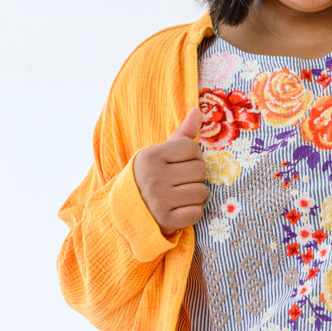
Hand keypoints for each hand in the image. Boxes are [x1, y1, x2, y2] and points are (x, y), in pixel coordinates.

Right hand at [132, 105, 208, 236]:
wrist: (129, 212)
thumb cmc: (150, 178)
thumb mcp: (160, 154)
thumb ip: (182, 134)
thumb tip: (198, 110)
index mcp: (151, 156)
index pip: (192, 148)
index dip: (193, 157)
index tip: (182, 165)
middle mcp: (153, 177)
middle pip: (200, 170)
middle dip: (196, 177)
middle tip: (183, 182)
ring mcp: (159, 200)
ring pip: (202, 193)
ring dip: (197, 196)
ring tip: (182, 196)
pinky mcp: (165, 220)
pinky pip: (196, 213)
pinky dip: (192, 213)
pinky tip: (180, 210)